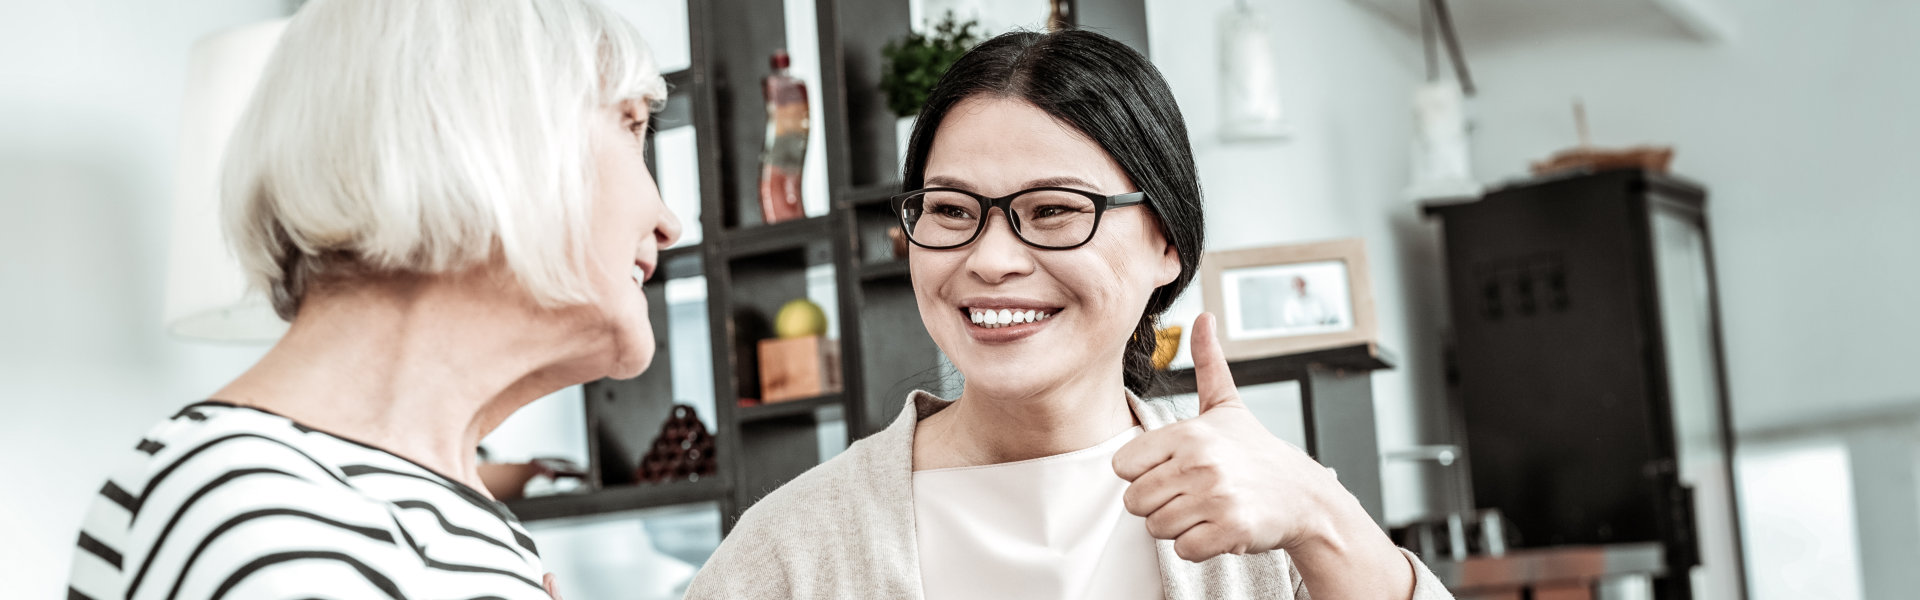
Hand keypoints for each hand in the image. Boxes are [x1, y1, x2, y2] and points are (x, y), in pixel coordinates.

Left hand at [1111, 313, 1354, 561]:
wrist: (1304, 495)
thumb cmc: (1256, 452)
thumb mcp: (1227, 406)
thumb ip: (1208, 363)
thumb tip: (1203, 318)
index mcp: (1189, 433)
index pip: (1122, 466)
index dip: (1143, 473)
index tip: (1171, 470)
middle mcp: (1200, 462)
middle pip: (1134, 501)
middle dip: (1158, 503)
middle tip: (1190, 494)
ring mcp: (1215, 497)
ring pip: (1156, 528)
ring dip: (1178, 526)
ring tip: (1205, 509)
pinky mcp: (1230, 530)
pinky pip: (1183, 549)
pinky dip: (1197, 545)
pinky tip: (1217, 527)